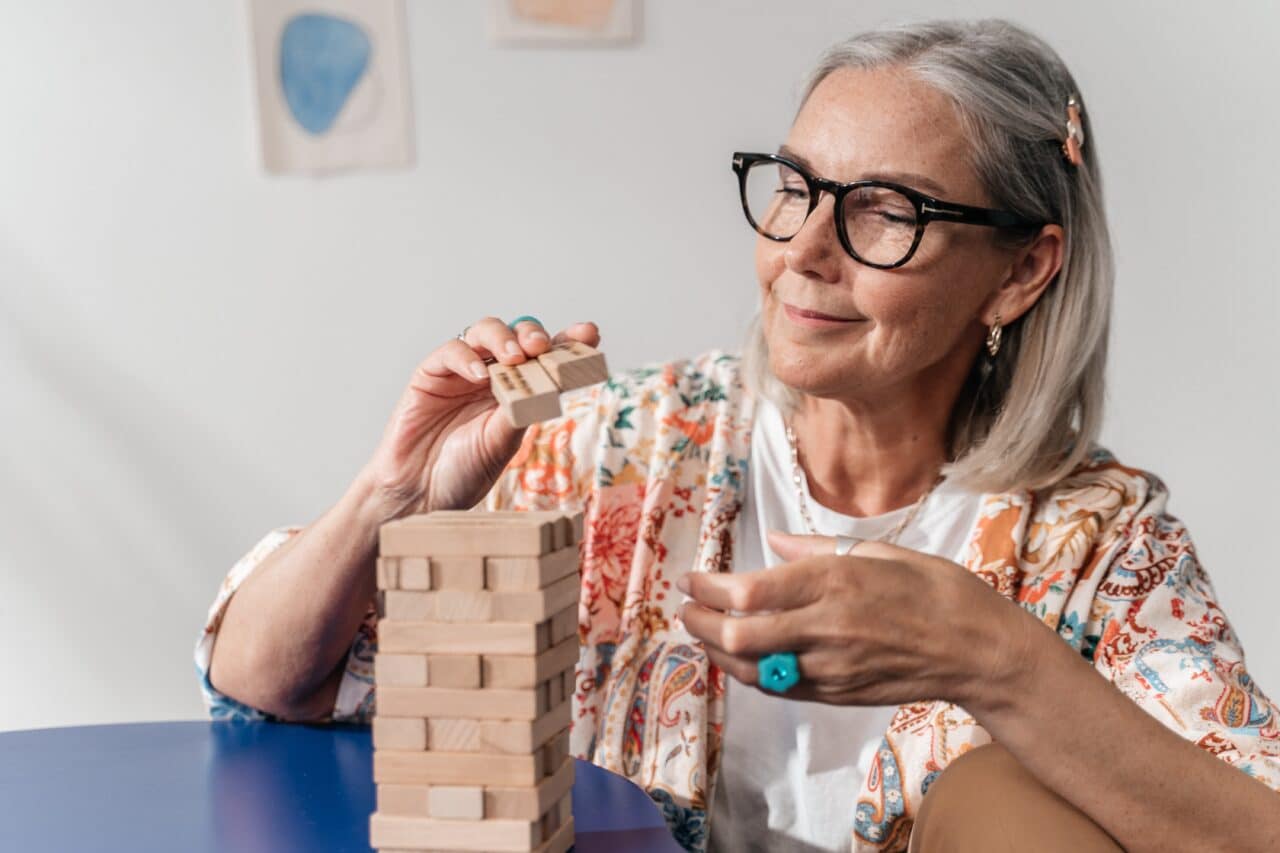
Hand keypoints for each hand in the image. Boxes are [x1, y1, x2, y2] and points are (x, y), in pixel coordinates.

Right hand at [361, 317, 600, 520]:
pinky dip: (467, 357)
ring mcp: (462, 372)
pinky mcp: (431, 374)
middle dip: (535, 335)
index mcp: (519, 391)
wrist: (420, 494)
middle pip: (518, 336)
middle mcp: (493, 375)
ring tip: (516, 357)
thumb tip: (548, 385)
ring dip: (504, 338)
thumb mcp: (501, 445)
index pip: (547, 358)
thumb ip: (519, 412)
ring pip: (485, 332)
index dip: (568, 342)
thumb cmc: (463, 473)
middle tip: (543, 347)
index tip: (590, 335)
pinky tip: (480, 374)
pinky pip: (451, 351)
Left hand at [677, 529, 1041, 710]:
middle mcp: (826, 627)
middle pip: (739, 634)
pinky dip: (751, 673)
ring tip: (702, 632)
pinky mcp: (838, 692)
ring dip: (718, 651)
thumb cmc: (936, 589)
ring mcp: (831, 666)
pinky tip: (739, 657)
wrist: (978, 650)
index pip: (749, 591)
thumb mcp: (879, 551)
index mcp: (835, 581)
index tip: (689, 579)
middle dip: (700, 622)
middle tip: (684, 609)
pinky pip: (780, 688)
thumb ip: (818, 548)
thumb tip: (774, 540)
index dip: (708, 588)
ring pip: (753, 668)